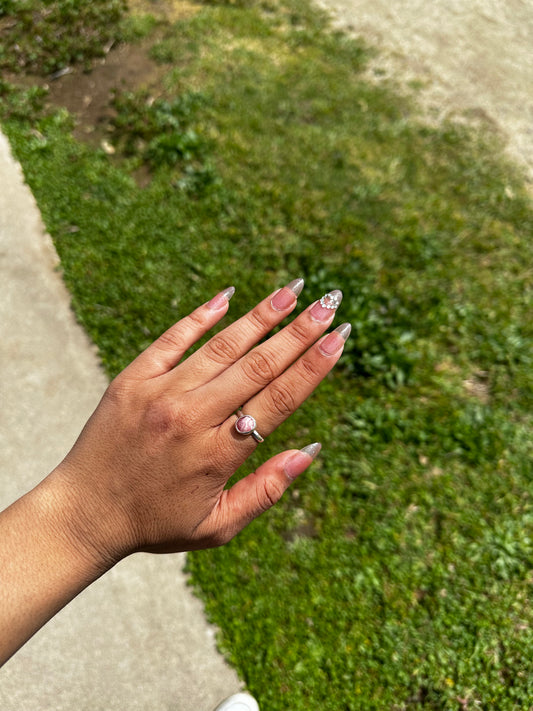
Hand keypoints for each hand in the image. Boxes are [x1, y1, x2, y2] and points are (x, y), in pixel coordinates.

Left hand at [51, 280, 349, 568]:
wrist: (83, 513)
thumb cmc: (156, 523)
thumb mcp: (217, 526)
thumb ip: (266, 490)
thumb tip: (310, 450)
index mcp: (217, 456)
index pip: (277, 401)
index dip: (312, 367)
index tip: (339, 338)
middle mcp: (191, 418)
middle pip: (257, 366)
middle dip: (299, 332)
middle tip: (330, 302)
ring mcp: (159, 394)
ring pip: (222, 347)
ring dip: (261, 316)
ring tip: (294, 291)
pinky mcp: (133, 379)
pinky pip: (173, 339)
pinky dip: (202, 316)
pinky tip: (229, 295)